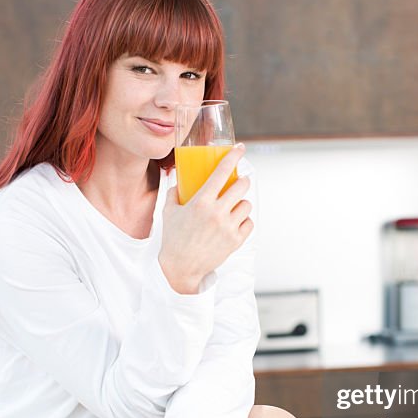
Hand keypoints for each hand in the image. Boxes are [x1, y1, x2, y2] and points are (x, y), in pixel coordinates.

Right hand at [159, 145, 252, 293]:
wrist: (181, 269)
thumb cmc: (173, 240)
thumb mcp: (169, 213)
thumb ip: (174, 194)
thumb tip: (178, 182)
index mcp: (201, 202)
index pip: (221, 173)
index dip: (233, 157)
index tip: (240, 149)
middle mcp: (217, 213)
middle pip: (242, 186)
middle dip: (242, 181)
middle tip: (239, 182)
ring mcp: (228, 228)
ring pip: (246, 205)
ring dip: (242, 203)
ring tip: (233, 207)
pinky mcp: (235, 241)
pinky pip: (249, 223)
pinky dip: (244, 221)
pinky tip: (235, 222)